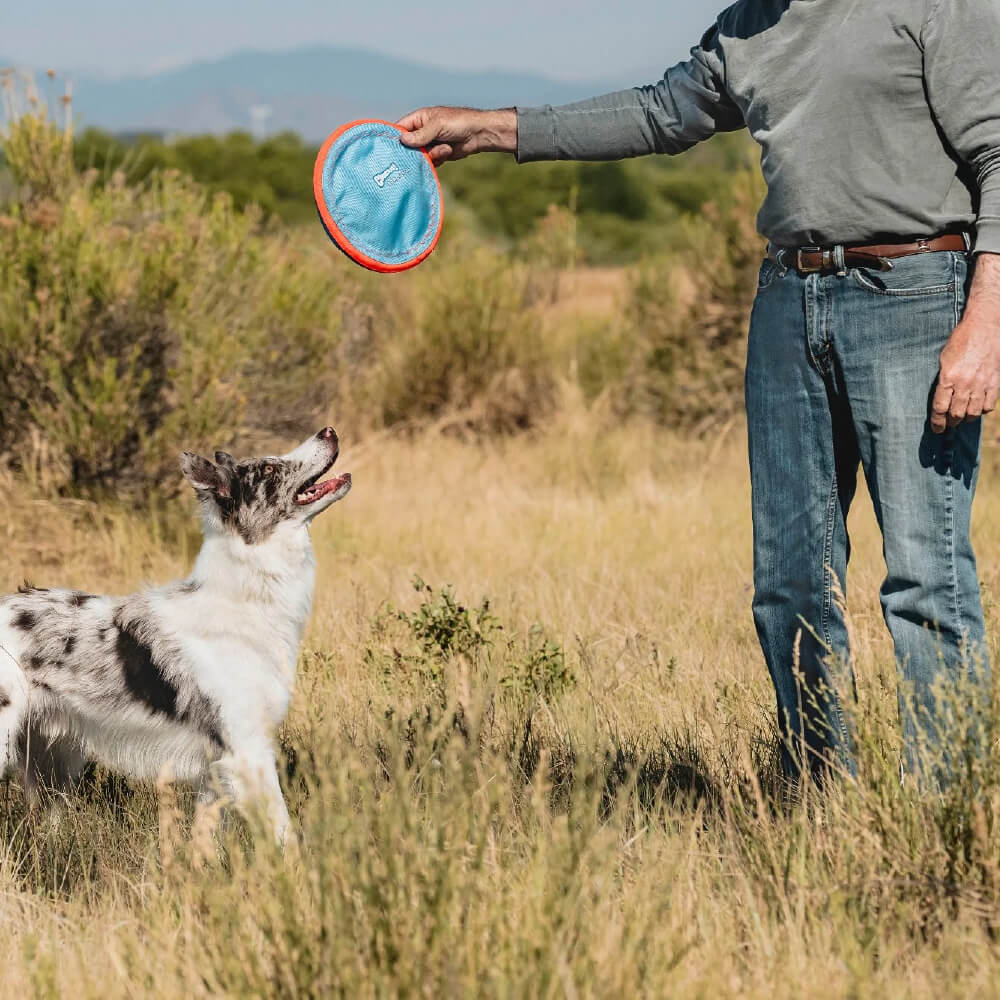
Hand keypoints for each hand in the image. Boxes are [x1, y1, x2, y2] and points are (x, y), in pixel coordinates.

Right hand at [396, 107, 516, 165]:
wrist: (479, 134)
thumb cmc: (458, 123)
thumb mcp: (437, 126)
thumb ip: (420, 134)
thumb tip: (403, 141)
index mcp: (419, 119)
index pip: (400, 129)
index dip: (396, 139)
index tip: (393, 150)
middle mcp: (422, 131)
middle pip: (408, 146)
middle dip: (415, 151)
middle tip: (423, 153)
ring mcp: (430, 144)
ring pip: (420, 156)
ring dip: (432, 155)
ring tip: (445, 148)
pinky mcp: (438, 154)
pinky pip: (431, 162)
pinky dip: (438, 159)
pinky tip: (448, 152)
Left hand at [930, 254, 999, 433]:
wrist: (985, 327)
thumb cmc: (961, 340)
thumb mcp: (944, 359)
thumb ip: (943, 380)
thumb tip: (941, 399)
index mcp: (948, 377)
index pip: (940, 407)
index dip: (937, 422)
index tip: (936, 429)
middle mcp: (965, 383)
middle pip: (956, 413)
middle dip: (950, 422)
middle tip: (948, 424)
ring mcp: (982, 383)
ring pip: (972, 412)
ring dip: (965, 418)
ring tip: (961, 417)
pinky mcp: (995, 382)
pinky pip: (989, 405)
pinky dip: (982, 410)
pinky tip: (977, 407)